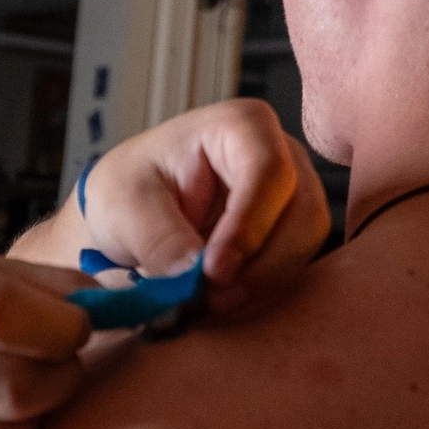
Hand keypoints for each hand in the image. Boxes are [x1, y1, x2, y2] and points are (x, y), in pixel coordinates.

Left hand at [77, 98, 329, 314]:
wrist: (133, 216)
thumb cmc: (129, 190)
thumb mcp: (125, 208)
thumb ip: (160, 240)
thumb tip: (194, 276)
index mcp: (242, 126)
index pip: (268, 170)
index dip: (247, 226)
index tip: (212, 271)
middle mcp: (283, 156)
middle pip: (301, 214)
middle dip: (257, 266)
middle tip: (206, 299)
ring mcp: (295, 196)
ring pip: (303, 248)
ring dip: (258, 285)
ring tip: (204, 301)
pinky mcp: (293, 235)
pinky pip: (295, 268)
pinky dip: (259, 292)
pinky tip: (218, 299)